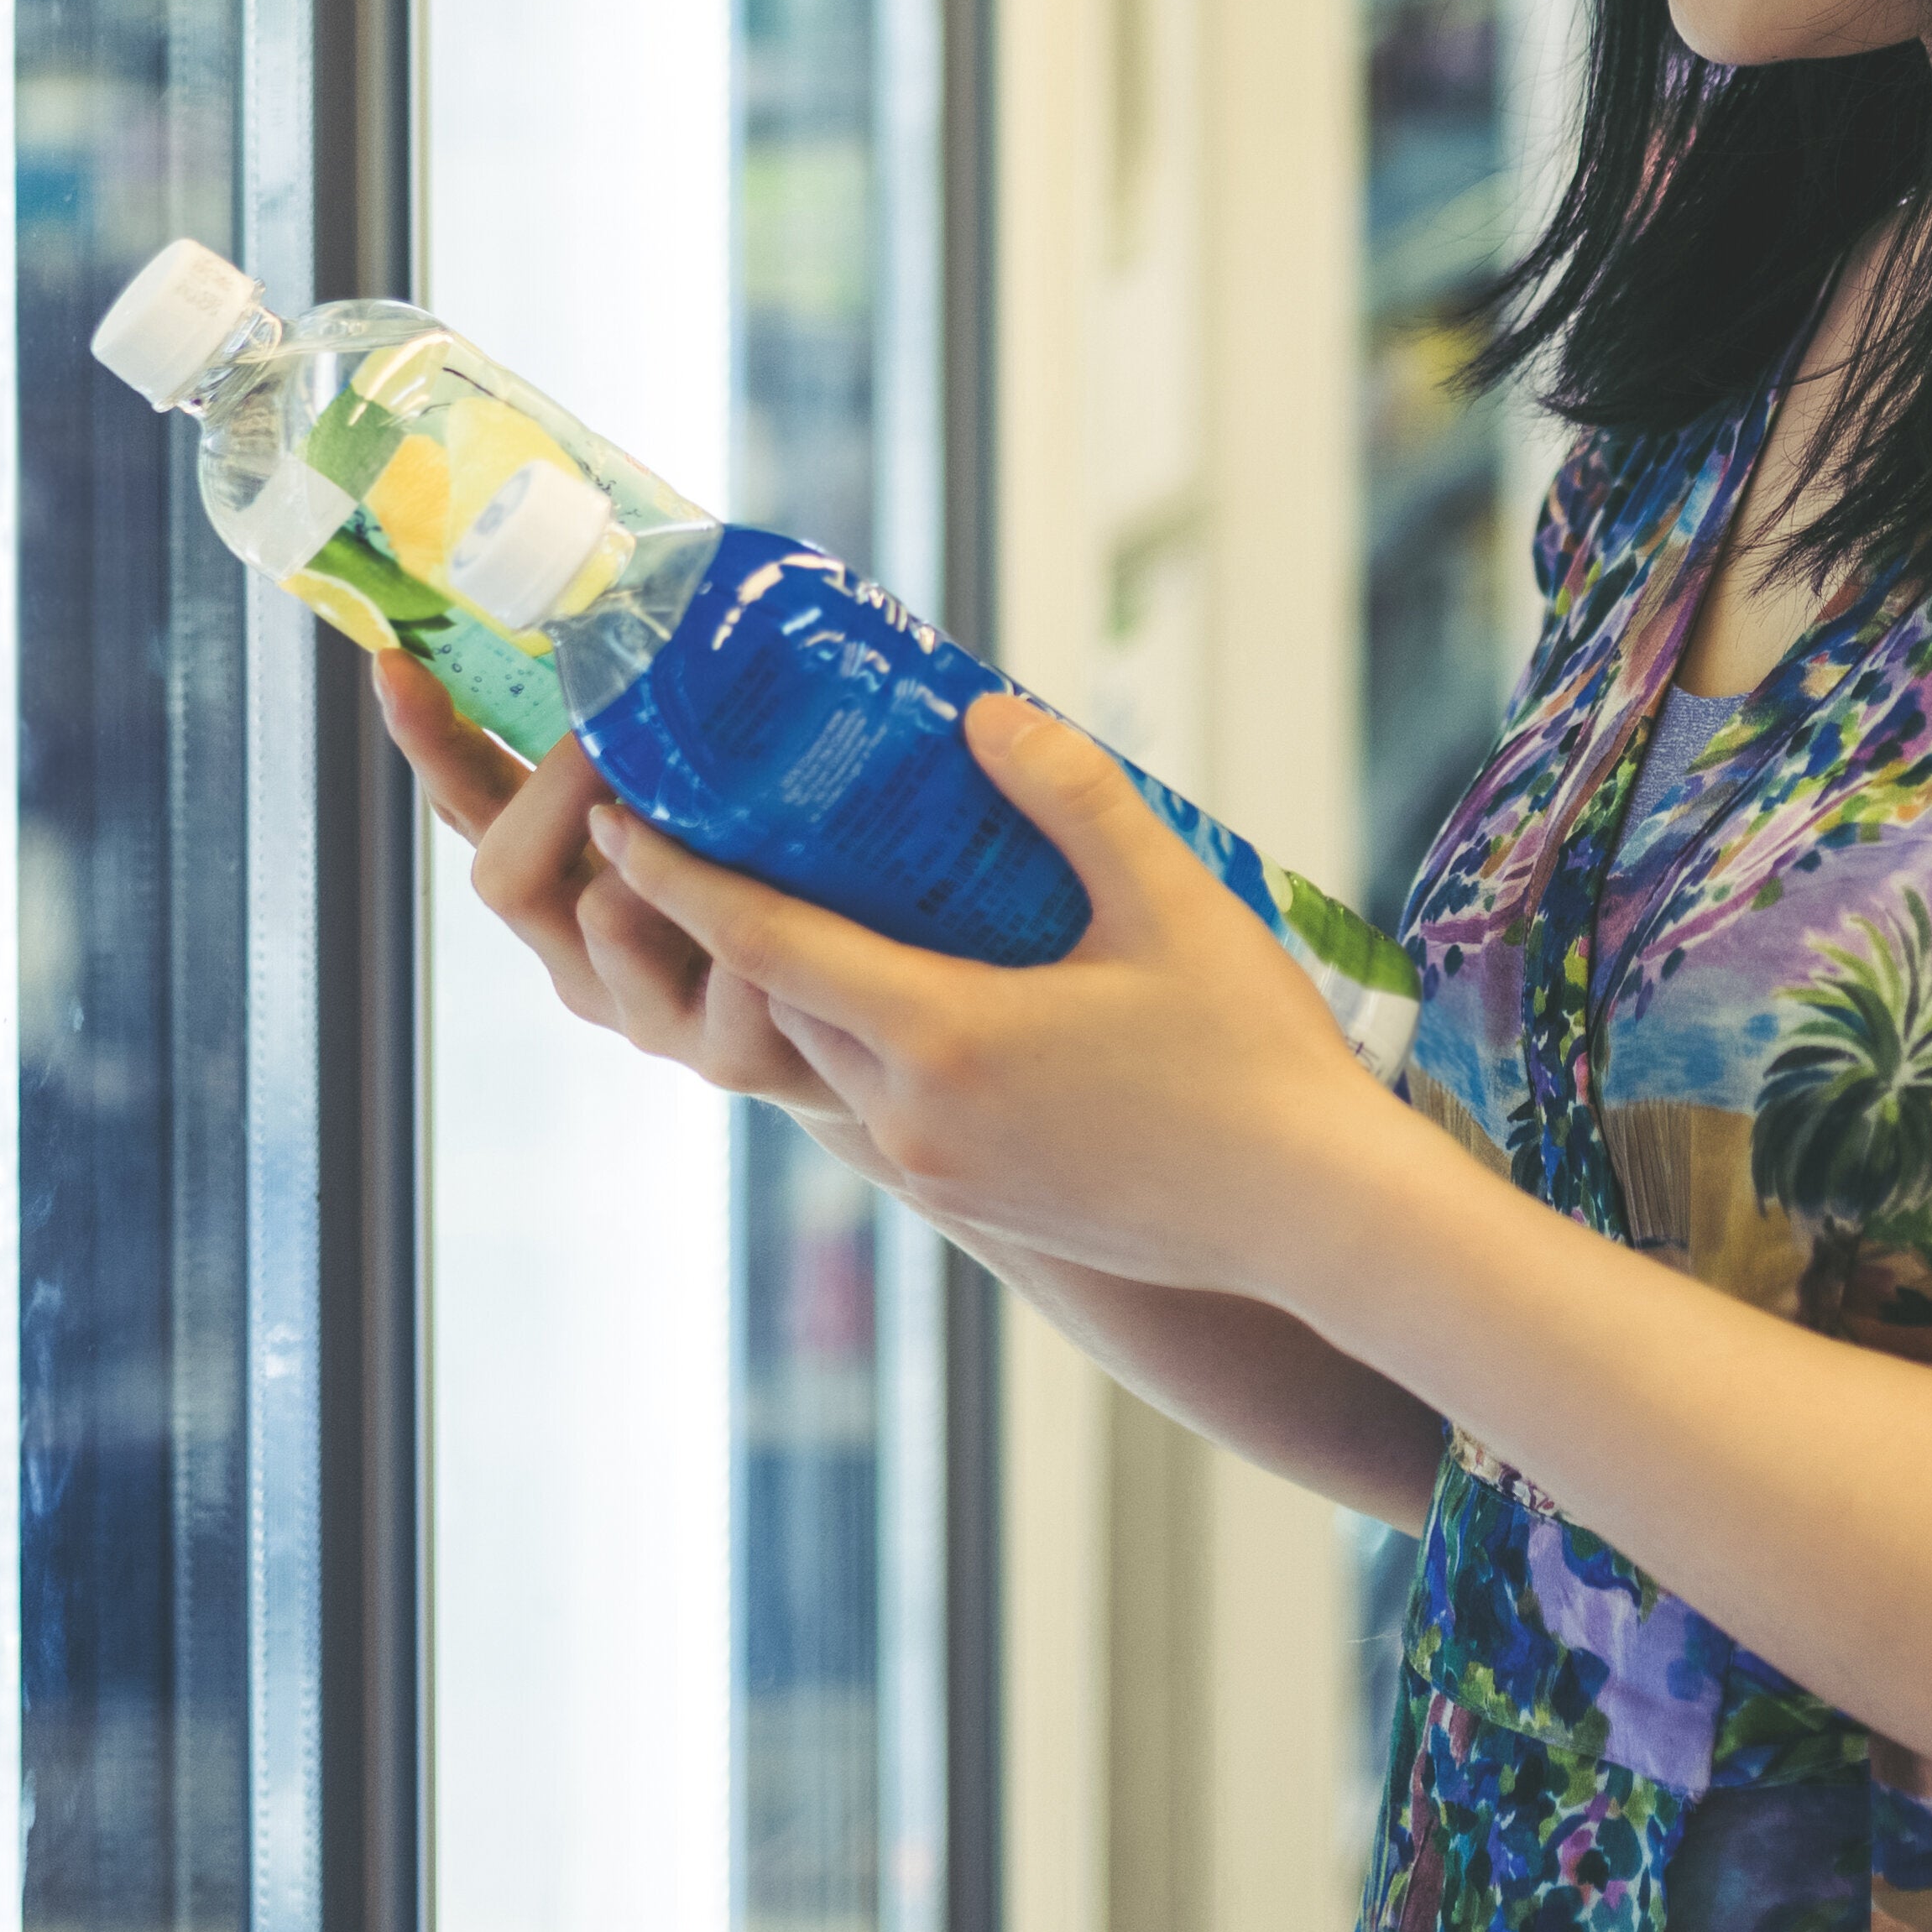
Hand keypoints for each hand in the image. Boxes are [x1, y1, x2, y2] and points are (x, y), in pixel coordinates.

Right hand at [363, 648, 891, 1181]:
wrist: (874, 1026)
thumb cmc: (791, 894)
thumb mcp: (718, 804)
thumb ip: (684, 737)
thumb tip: (675, 598)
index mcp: (565, 887)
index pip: (475, 809)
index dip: (431, 743)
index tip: (392, 663)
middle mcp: (584, 956)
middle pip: (507, 877)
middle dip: (557, 785)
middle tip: (613, 722)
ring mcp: (649, 1011)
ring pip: (608, 920)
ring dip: (651, 858)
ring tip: (705, 805)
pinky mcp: (729, 1052)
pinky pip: (726, 985)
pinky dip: (751, 933)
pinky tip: (791, 902)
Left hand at [587, 689, 1409, 1295]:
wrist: (1316, 1217)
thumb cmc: (1253, 1055)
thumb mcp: (1171, 897)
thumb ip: (1070, 794)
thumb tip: (982, 714)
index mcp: (943, 1037)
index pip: (764, 943)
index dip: (678, 874)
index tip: (615, 814)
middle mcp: (915, 1118)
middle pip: (783, 998)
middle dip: (736, 916)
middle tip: (712, 820)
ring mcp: (940, 1175)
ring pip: (830, 1058)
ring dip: (804, 983)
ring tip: (809, 895)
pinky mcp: (975, 1203)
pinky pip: (885, 1106)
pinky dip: (869, 1039)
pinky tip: (911, 990)